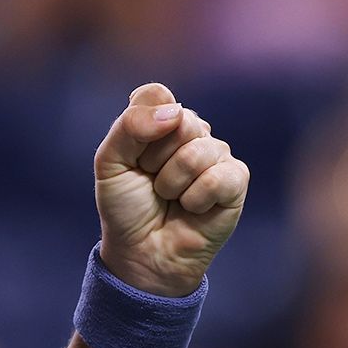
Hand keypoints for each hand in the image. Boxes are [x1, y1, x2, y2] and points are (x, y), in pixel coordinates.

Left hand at [92, 83, 248, 296]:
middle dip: (154, 160)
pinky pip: (217, 178)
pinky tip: (192, 209)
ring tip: (170, 198)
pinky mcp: (236, 180)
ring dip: (172, 184)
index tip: (133, 156)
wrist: (142, 251)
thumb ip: (130, 126)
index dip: (139, 129)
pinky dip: (195, 200)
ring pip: (196, 152)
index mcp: (161, 119)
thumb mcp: (110, 163)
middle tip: (152, 182)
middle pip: (179, 121)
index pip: (156, 95)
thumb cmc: (126, 206)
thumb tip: (175, 112)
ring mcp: (217, 153)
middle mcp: (192, 130)